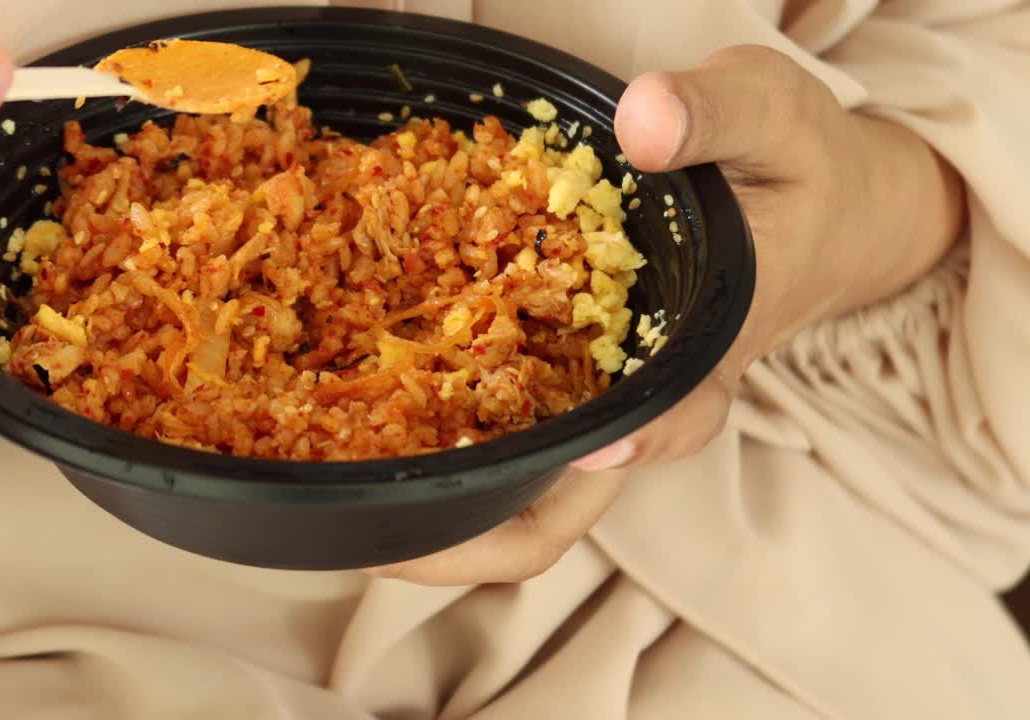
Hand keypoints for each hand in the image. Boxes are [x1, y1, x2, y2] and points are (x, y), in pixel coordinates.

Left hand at [367, 45, 964, 585]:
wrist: (823, 209)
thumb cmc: (800, 171)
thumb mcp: (775, 117)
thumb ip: (718, 113)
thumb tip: (643, 122)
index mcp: (706, 356)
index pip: (655, 428)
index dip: (590, 456)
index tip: (535, 461)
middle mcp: (651, 406)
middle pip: (562, 507)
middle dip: (467, 536)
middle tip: (370, 541)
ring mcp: (608, 406)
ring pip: (522, 484)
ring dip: (442, 495)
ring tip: (343, 483)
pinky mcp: (576, 385)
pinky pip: (506, 431)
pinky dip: (441, 433)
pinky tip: (367, 420)